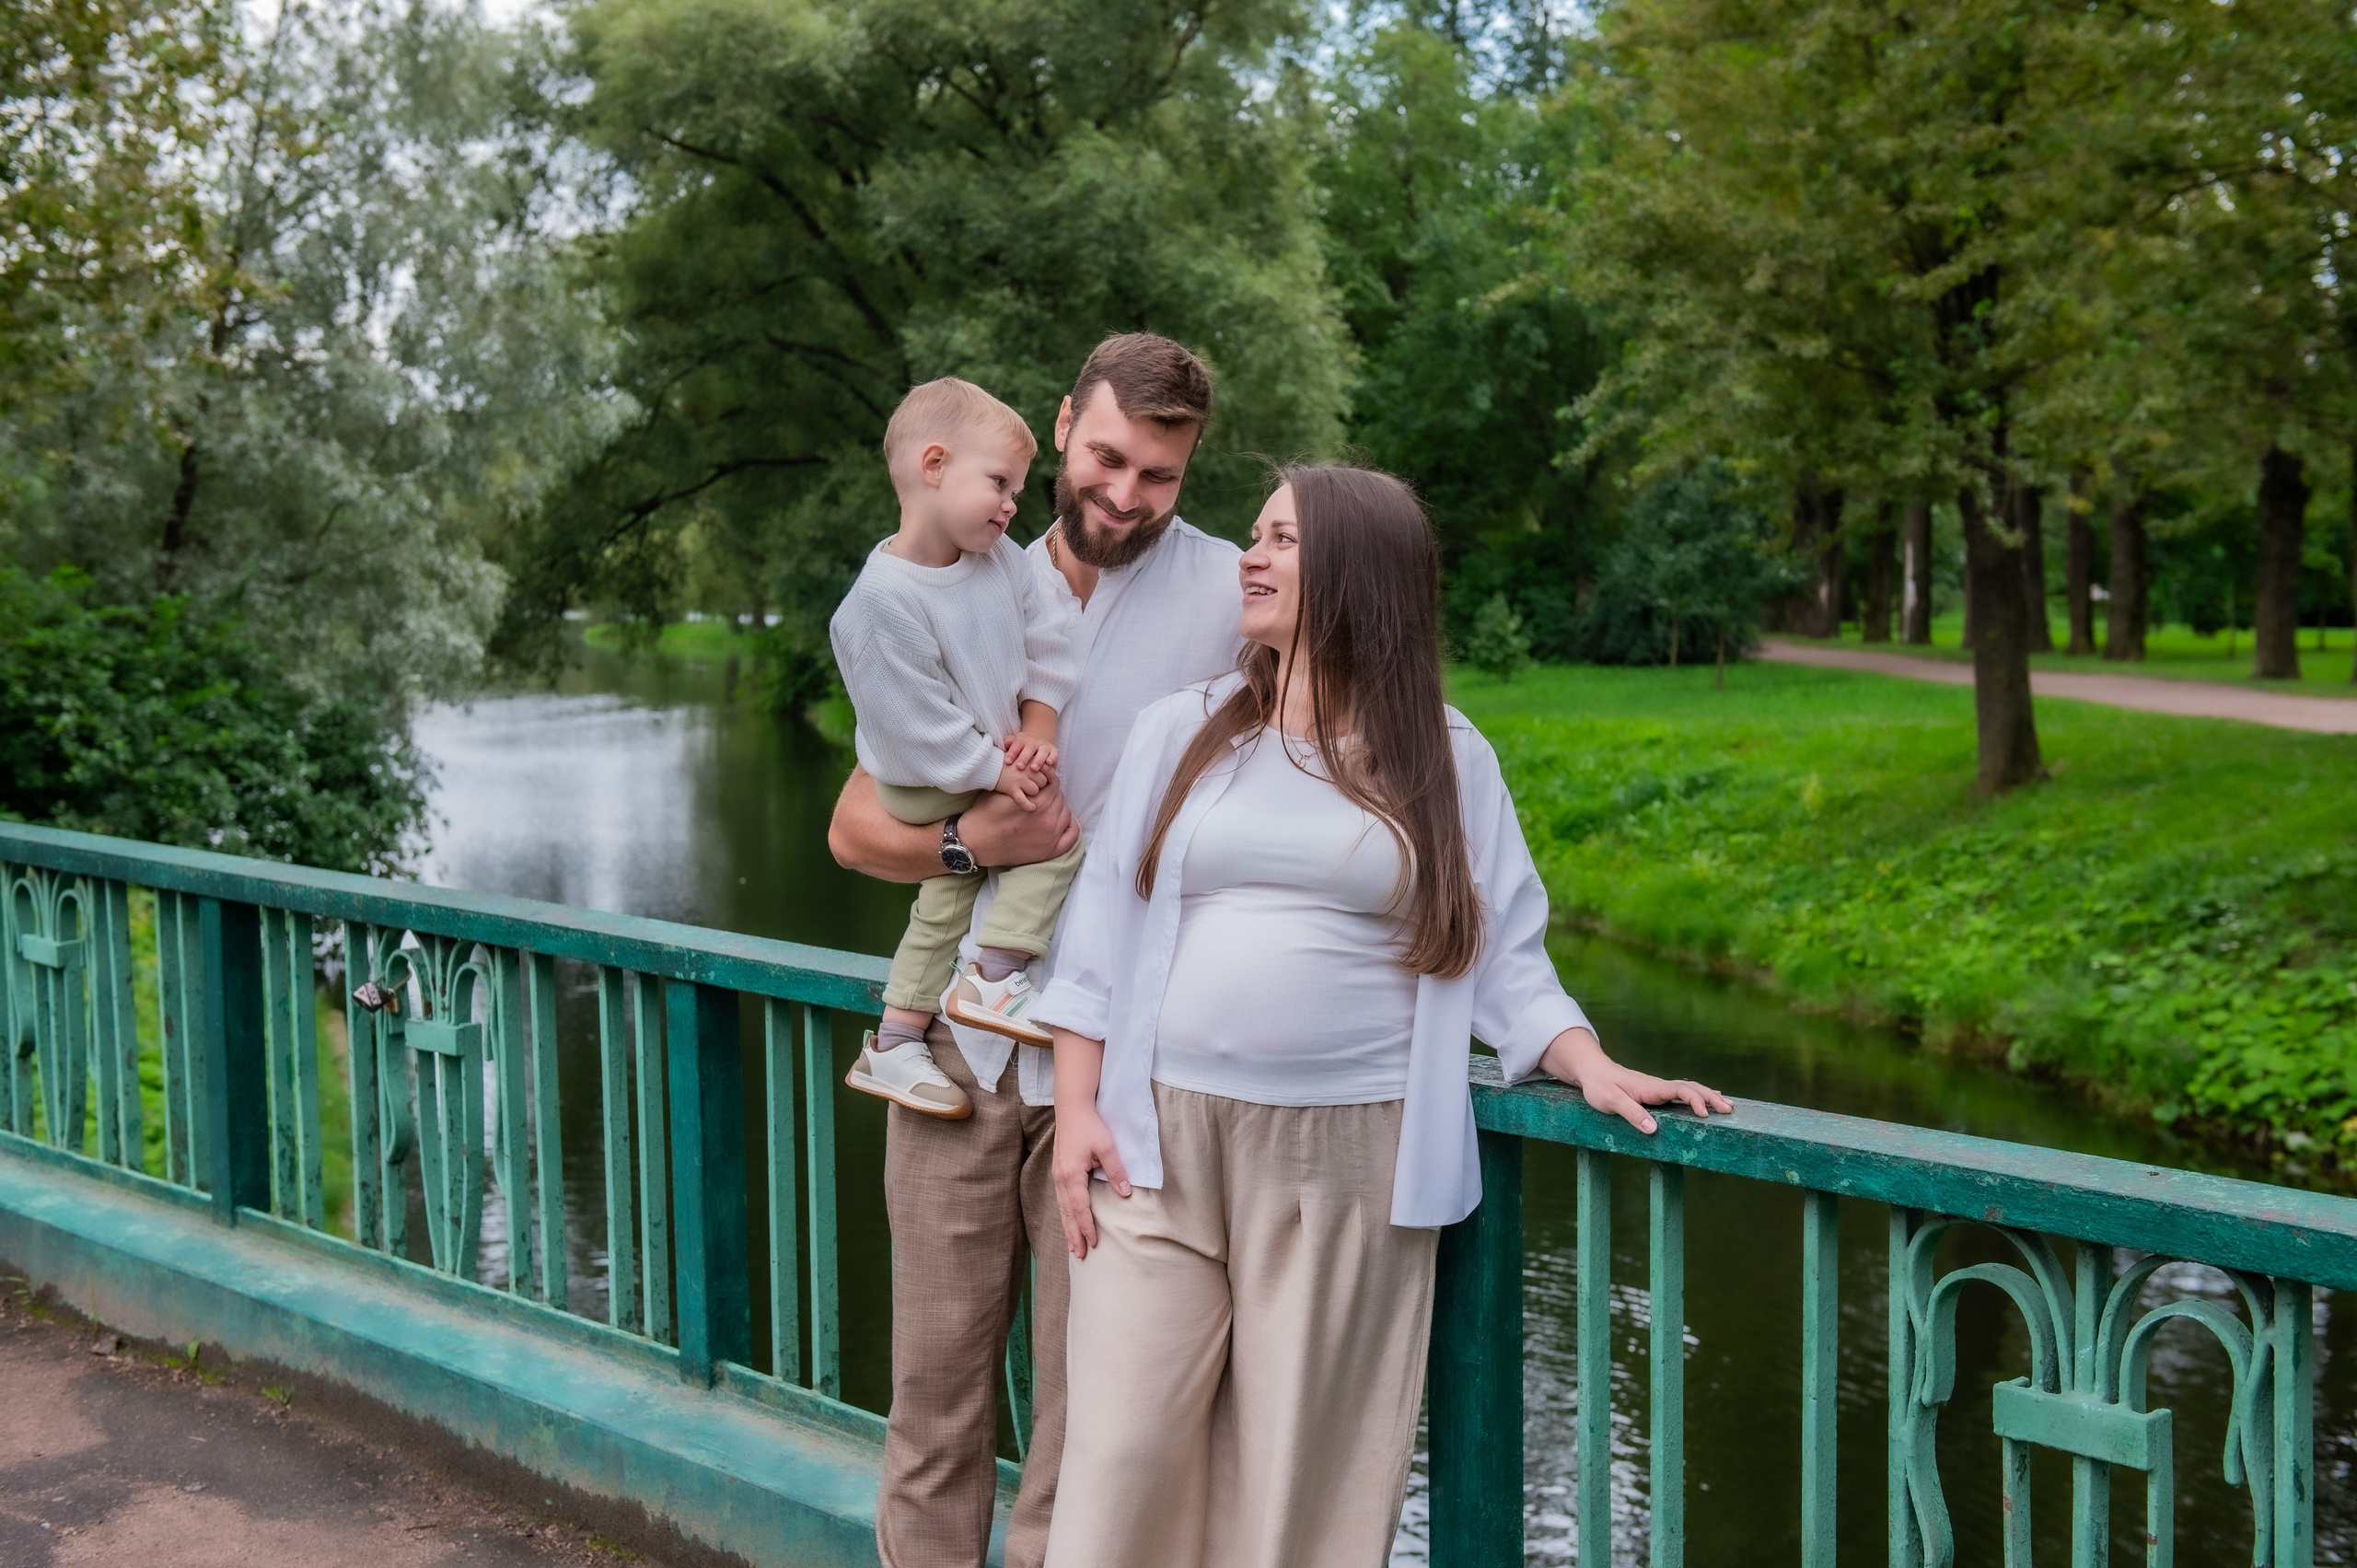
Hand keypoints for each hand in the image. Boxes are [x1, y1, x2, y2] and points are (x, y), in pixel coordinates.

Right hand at [958, 781, 1077, 867]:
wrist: (975, 842)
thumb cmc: (985, 813)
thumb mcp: (1004, 790)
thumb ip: (1025, 782)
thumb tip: (1039, 773)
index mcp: (1039, 801)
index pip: (1054, 784)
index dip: (1047, 780)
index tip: (1041, 783)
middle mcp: (1048, 818)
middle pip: (1060, 799)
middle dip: (1051, 795)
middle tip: (1041, 796)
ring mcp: (1050, 836)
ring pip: (1066, 815)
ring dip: (1058, 809)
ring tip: (1047, 808)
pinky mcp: (1048, 851)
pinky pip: (1070, 837)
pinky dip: (1070, 828)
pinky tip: (1063, 822)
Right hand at [993, 760, 1048, 808]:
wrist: (989, 766)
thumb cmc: (1009, 763)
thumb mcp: (1022, 757)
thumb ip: (1035, 761)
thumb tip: (1051, 767)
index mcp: (1030, 760)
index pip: (1047, 770)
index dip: (1046, 776)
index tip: (1042, 778)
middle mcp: (1026, 769)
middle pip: (1043, 781)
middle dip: (1039, 784)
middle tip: (1032, 783)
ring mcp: (1019, 779)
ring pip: (1035, 791)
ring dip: (1032, 792)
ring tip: (1026, 790)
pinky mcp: (1012, 788)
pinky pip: (1022, 800)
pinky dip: (1027, 805)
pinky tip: (1032, 808)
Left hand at [1004, 733, 1059, 775]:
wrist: (1037, 742)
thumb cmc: (1022, 748)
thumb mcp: (1014, 743)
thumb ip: (1009, 742)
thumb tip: (1006, 743)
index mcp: (1023, 740)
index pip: (1017, 744)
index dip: (1012, 752)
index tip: (1007, 761)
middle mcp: (1034, 742)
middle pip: (1030, 747)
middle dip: (1025, 757)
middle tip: (1019, 766)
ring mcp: (1045, 746)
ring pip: (1043, 751)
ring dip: (1038, 760)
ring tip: (1034, 768)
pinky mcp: (1054, 750)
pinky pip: (1055, 753)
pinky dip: (1053, 757)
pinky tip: (1049, 763)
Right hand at [1052, 1100, 1130, 1258]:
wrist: (1072, 1108)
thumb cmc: (1090, 1126)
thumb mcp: (1107, 1147)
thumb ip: (1116, 1171)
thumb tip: (1125, 1194)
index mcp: (1071, 1175)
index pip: (1080, 1208)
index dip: (1087, 1227)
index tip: (1093, 1243)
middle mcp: (1060, 1178)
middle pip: (1067, 1213)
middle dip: (1074, 1235)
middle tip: (1080, 1255)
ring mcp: (1057, 1175)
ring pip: (1062, 1208)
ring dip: (1068, 1228)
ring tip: (1072, 1246)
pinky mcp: (1058, 1171)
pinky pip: (1061, 1200)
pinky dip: (1065, 1215)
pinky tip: (1068, 1221)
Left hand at [1539, 1027, 1731, 1133]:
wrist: (1591, 1071)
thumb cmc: (1599, 1086)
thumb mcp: (1610, 1101)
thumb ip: (1631, 1113)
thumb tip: (1653, 1129)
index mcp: (1650, 1087)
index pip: (1679, 1090)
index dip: (1695, 1100)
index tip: (1706, 1114)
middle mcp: (1658, 1086)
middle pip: (1691, 1088)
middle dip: (1711, 1098)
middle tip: (1730, 1110)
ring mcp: (1658, 1088)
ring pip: (1689, 1089)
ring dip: (1708, 1096)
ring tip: (1728, 1106)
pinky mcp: (1655, 1092)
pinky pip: (1682, 1092)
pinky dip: (1698, 1095)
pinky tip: (1708, 1100)